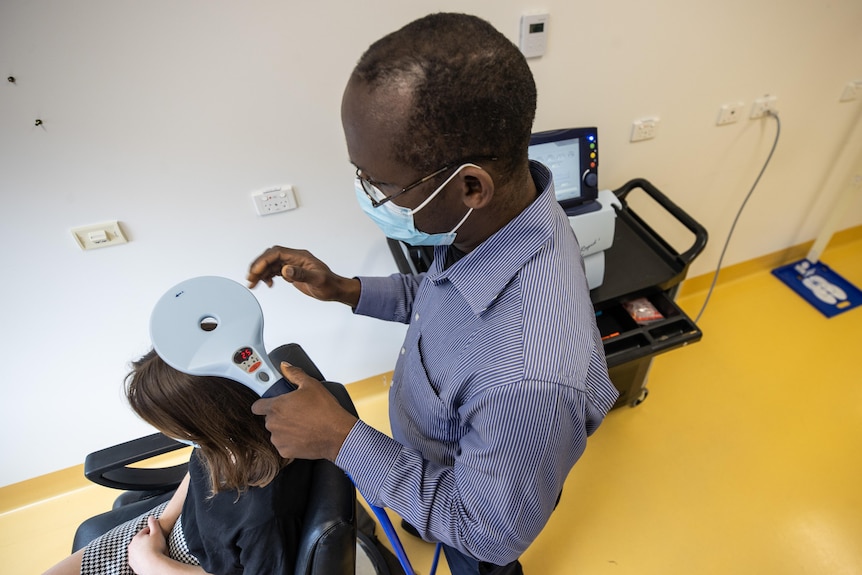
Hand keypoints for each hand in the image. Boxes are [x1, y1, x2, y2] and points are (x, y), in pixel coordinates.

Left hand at [127, 516, 167, 573]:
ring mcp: (131, 557)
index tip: (158, 535)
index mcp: (136, 538)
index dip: (152, 532)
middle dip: (147, 542)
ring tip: (153, 552)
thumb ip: (153, 523)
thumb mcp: (157, 532)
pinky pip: (138, 560)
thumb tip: (151, 517)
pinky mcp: (133, 565)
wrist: (154, 565)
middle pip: (140, 541)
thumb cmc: (156, 548)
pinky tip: (149, 559)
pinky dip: (142, 559)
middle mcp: (131, 547)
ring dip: (144, 551)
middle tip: (156, 544)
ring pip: (138, 551)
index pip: (145, 531)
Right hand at [246, 245, 360, 306]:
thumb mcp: (317, 280)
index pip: (276, 253)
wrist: (335, 289)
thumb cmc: (330, 284)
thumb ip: (301, 274)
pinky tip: (266, 283)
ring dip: (260, 272)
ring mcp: (292, 264)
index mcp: (300, 257)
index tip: (256, 271)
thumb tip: (286, 270)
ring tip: (253, 283)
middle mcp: (295, 258)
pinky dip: (267, 275)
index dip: (264, 261)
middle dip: (258, 266)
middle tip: (251, 278)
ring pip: (270, 264)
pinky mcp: (291, 271)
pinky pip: (274, 270)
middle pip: (270, 257)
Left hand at [252, 363, 358, 461]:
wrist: (338, 435)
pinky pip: (283, 445)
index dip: (264, 403)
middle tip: (296, 412)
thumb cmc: (326, 411)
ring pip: (276, 432)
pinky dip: (291, 441)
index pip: (257, 406)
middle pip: (269, 418)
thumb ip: (295, 374)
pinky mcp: (285, 451)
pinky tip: (303, 435)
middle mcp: (274, 424)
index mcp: (277, 406)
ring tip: (302, 424)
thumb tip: (285, 366)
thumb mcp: (312, 385)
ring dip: (284, 428)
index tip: (270, 402)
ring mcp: (278, 439)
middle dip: (280, 415)